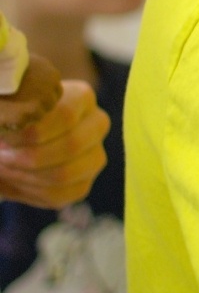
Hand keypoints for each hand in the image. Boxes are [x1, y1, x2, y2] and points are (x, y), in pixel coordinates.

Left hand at [0, 81, 108, 207]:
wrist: (4, 145)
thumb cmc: (7, 121)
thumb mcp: (8, 108)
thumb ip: (11, 109)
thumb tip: (9, 117)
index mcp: (82, 98)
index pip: (66, 115)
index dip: (32, 130)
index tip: (4, 133)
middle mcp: (96, 125)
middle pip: (73, 145)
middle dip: (30, 156)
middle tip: (2, 155)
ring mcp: (94, 156)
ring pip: (65, 174)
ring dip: (25, 174)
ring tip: (4, 166)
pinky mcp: (82, 184)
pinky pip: (58, 195)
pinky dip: (29, 190)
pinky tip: (14, 178)